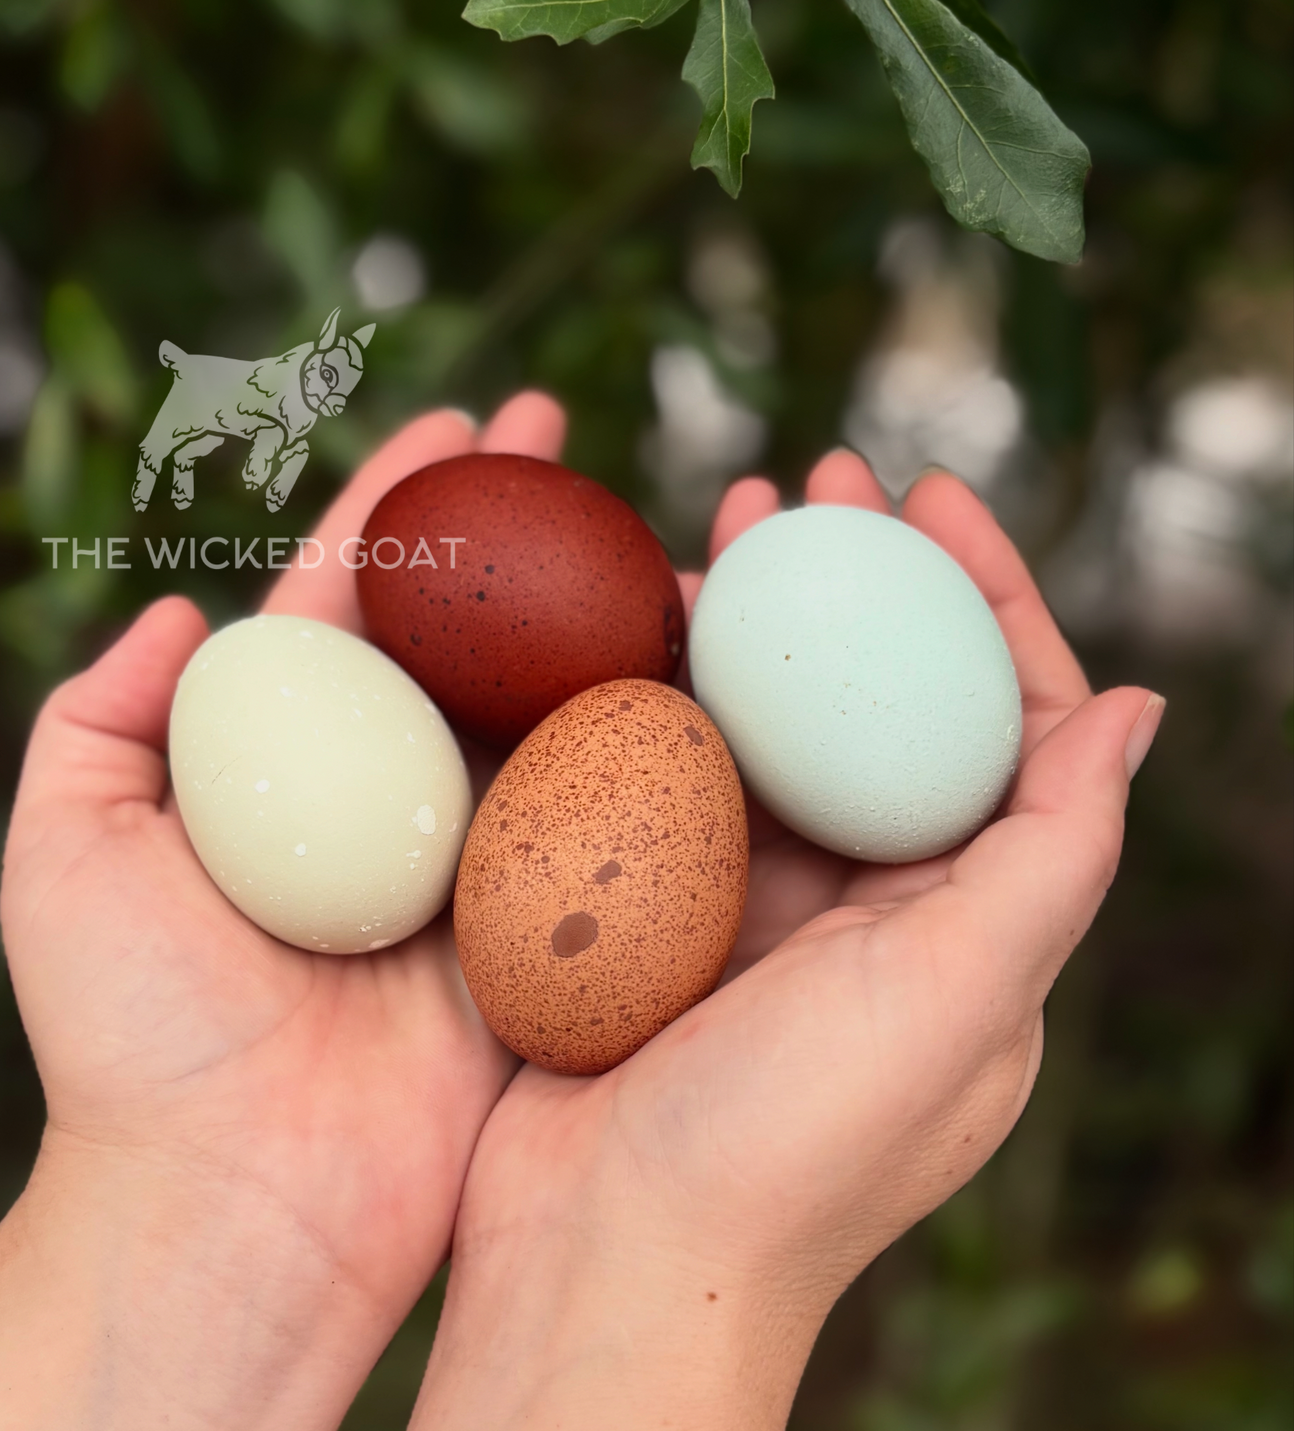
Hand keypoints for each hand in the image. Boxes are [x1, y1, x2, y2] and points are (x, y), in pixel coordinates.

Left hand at [0, 393, 563, 1430]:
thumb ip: (96, 722)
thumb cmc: (136, 1037)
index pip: (360, 599)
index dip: (406, 503)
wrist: (241, 1204)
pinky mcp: (552, 925)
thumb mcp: (70, 856)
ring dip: (603, 608)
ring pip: (556, 703)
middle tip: (568, 436)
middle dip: (521, 528)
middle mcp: (398, 795)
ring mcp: (483, 854)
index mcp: (295, 762)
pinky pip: (616, 814)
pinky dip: (656, 731)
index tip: (460, 424)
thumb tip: (171, 611)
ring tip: (655, 515)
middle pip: (474, 633)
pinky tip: (701, 653)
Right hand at [412, 451, 1164, 1430]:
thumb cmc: (788, 1150)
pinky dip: (662, 689)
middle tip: (809, 476)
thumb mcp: (957, 1000)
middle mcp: (874, 902)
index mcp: (966, 919)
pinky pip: (671, 769)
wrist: (603, 1264)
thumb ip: (1049, 854)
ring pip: (769, 721)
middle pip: (881, 701)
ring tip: (714, 520)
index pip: (1004, 723)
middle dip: (860, 580)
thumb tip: (1136, 704)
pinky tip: (634, 624)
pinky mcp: (659, 908)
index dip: (986, 596)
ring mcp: (759, 903)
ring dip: (753, 618)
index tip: (928, 495)